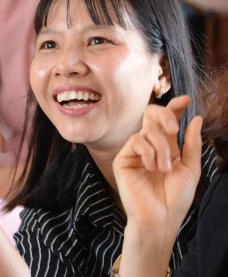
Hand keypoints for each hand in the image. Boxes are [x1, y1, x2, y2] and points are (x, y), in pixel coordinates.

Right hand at [114, 95, 203, 232]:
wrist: (161, 217)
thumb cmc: (176, 197)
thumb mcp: (191, 168)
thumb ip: (192, 144)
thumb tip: (196, 118)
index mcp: (167, 146)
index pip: (167, 120)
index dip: (175, 108)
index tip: (186, 100)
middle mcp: (150, 145)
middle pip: (151, 115)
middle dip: (165, 117)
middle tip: (174, 129)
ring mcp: (135, 151)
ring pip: (146, 130)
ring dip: (162, 148)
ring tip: (165, 168)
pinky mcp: (122, 159)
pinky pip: (136, 142)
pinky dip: (148, 153)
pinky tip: (152, 168)